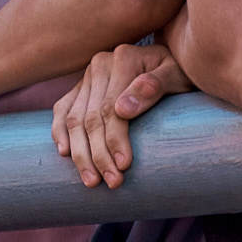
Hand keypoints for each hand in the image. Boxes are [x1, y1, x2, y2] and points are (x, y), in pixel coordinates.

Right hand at [50, 43, 190, 189]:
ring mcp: (88, 75)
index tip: (123, 166)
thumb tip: (122, 109)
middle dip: (98, 154)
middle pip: (90, 117)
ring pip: (73, 118)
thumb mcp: (177, 75)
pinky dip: (60, 132)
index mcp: (122, 59)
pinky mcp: (82, 86)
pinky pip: (63, 109)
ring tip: (91, 181)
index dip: (115, 139)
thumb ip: (154, 86)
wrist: (173, 61)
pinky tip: (65, 153)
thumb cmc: (181, 72)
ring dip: (80, 153)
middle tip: (111, 182)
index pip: (110, 107)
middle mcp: (100, 65)